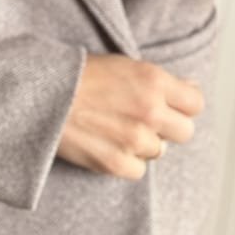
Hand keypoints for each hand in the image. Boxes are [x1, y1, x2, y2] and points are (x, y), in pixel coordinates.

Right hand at [56, 52, 203, 180]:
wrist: (39, 94)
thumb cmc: (77, 75)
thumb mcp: (122, 64)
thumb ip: (156, 80)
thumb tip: (189, 90)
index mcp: (153, 80)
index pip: (195, 103)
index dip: (182, 104)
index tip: (169, 105)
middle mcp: (149, 110)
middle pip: (185, 131)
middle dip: (167, 126)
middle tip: (143, 120)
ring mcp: (134, 139)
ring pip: (159, 151)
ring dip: (142, 143)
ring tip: (116, 129)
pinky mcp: (116, 162)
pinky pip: (138, 170)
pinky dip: (126, 161)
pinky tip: (107, 144)